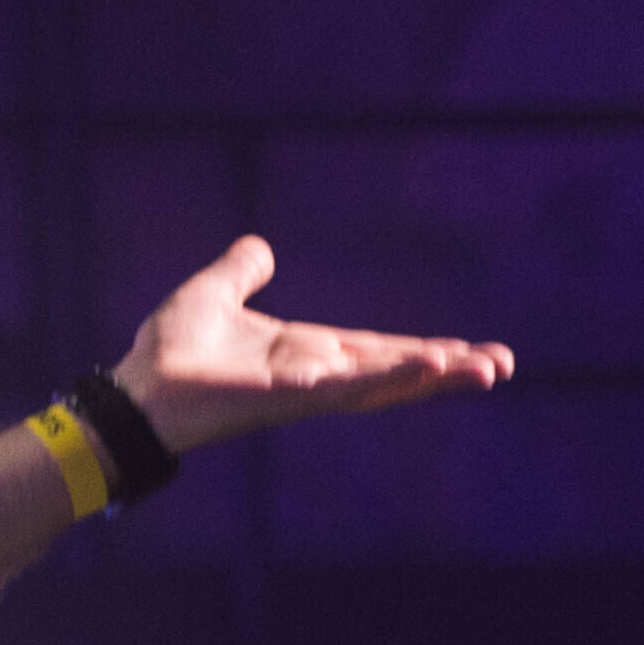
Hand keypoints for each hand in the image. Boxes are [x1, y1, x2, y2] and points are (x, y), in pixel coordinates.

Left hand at [115, 235, 512, 452]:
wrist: (139, 387)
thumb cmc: (170, 352)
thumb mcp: (214, 292)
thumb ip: (241, 272)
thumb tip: (260, 248)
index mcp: (306, 352)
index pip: (377, 351)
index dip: (422, 351)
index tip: (469, 350)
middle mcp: (315, 375)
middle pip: (396, 371)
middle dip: (449, 370)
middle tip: (504, 366)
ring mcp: (308, 390)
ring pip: (385, 384)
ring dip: (435, 377)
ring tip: (487, 370)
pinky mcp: (292, 397)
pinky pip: (351, 387)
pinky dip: (392, 379)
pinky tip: (431, 370)